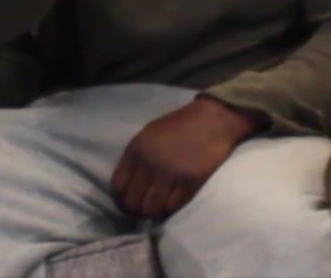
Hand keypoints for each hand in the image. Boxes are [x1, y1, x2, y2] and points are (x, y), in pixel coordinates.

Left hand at [110, 96, 264, 219]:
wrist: (213, 119)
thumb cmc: (179, 126)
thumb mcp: (149, 135)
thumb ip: (136, 158)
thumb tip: (127, 188)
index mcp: (136, 148)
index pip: (117, 186)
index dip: (121, 199)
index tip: (129, 202)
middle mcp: (149, 162)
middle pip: (133, 201)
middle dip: (137, 209)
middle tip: (146, 207)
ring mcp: (170, 172)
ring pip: (152, 209)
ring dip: (155, 211)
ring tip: (161, 205)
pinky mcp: (190, 181)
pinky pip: (173, 207)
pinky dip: (172, 207)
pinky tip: (174, 200)